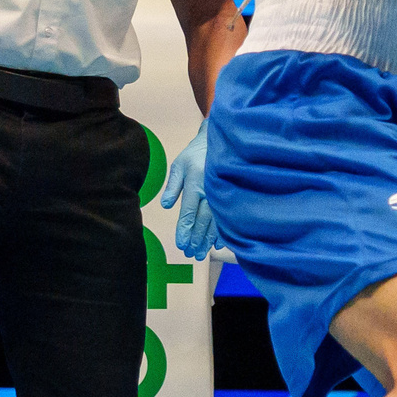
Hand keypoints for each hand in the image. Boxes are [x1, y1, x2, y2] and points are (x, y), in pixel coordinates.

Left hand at [160, 123, 216, 260]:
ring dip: (208, 240)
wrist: (221, 141)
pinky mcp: (232, 195)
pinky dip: (223, 232)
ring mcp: (222, 194)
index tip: (181, 245)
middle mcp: (209, 191)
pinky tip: (219, 244)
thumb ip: (172, 186)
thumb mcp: (179, 165)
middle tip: (191, 254)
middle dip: (196, 240)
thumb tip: (165, 205)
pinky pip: (228, 217)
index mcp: (194, 183)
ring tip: (203, 254)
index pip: (188, 213)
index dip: (184, 230)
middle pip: (202, 222)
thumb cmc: (196, 153)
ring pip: (215, 223)